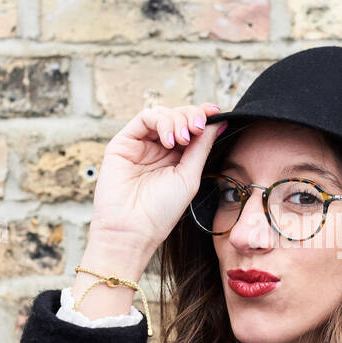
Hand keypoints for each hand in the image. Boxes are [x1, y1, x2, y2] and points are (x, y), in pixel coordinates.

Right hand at [87, 101, 226, 251]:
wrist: (132, 230)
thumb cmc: (160, 211)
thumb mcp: (190, 176)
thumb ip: (201, 147)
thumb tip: (217, 122)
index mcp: (176, 158)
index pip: (190, 128)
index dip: (202, 116)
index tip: (215, 112)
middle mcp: (158, 149)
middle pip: (178, 117)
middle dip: (191, 116)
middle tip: (198, 127)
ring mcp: (141, 145)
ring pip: (162, 114)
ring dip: (177, 120)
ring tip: (182, 138)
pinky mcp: (123, 143)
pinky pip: (144, 118)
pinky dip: (161, 121)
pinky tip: (168, 139)